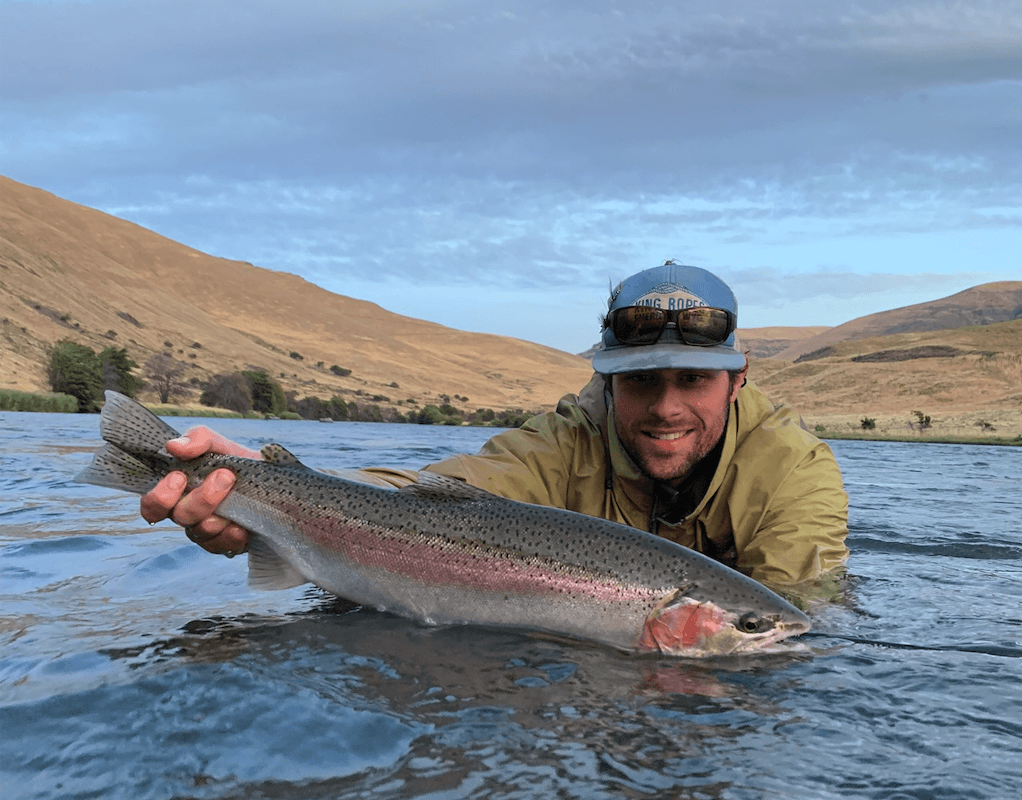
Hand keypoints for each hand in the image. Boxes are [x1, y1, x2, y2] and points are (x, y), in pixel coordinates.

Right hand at [139, 426, 260, 555]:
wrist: (274, 480)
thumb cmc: (238, 463)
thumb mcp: (220, 445)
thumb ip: (197, 439)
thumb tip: (173, 446)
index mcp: (180, 493)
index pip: (152, 506)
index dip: (160, 497)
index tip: (179, 477)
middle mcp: (189, 515)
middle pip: (180, 517)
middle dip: (201, 498)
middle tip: (225, 477)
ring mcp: (209, 532)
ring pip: (201, 532)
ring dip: (218, 515)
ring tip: (237, 494)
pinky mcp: (230, 544)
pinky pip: (224, 547)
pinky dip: (232, 536)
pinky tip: (243, 526)